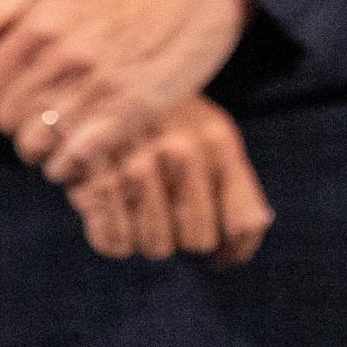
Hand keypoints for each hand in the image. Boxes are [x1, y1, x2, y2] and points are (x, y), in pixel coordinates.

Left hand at [0, 0, 250, 185]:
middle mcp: (65, 55)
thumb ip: (0, 5)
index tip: (24, 84)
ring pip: (34, 146)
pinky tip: (84, 147)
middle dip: (20, 118)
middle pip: (7, 120)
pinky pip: (73, 161)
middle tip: (48, 107)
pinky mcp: (132, 111)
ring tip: (66, 128)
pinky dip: (70, 164)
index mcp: (42, 21)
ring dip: (44, 145)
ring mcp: (99, 86)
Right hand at [69, 96, 272, 265]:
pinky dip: (114, 237)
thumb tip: (254, 230)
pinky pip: (116, 245)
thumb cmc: (161, 119)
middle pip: (198, 241)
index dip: (237, 250)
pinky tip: (112, 211)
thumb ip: (233, 179)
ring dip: (148, 238)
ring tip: (139, 207)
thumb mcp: (206, 133)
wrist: (93, 87)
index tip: (224, 259)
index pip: (244, 221)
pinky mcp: (95, 182)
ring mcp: (137, 167)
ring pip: (157, 247)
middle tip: (170, 217)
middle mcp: (183, 153)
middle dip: (186, 238)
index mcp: (219, 141)